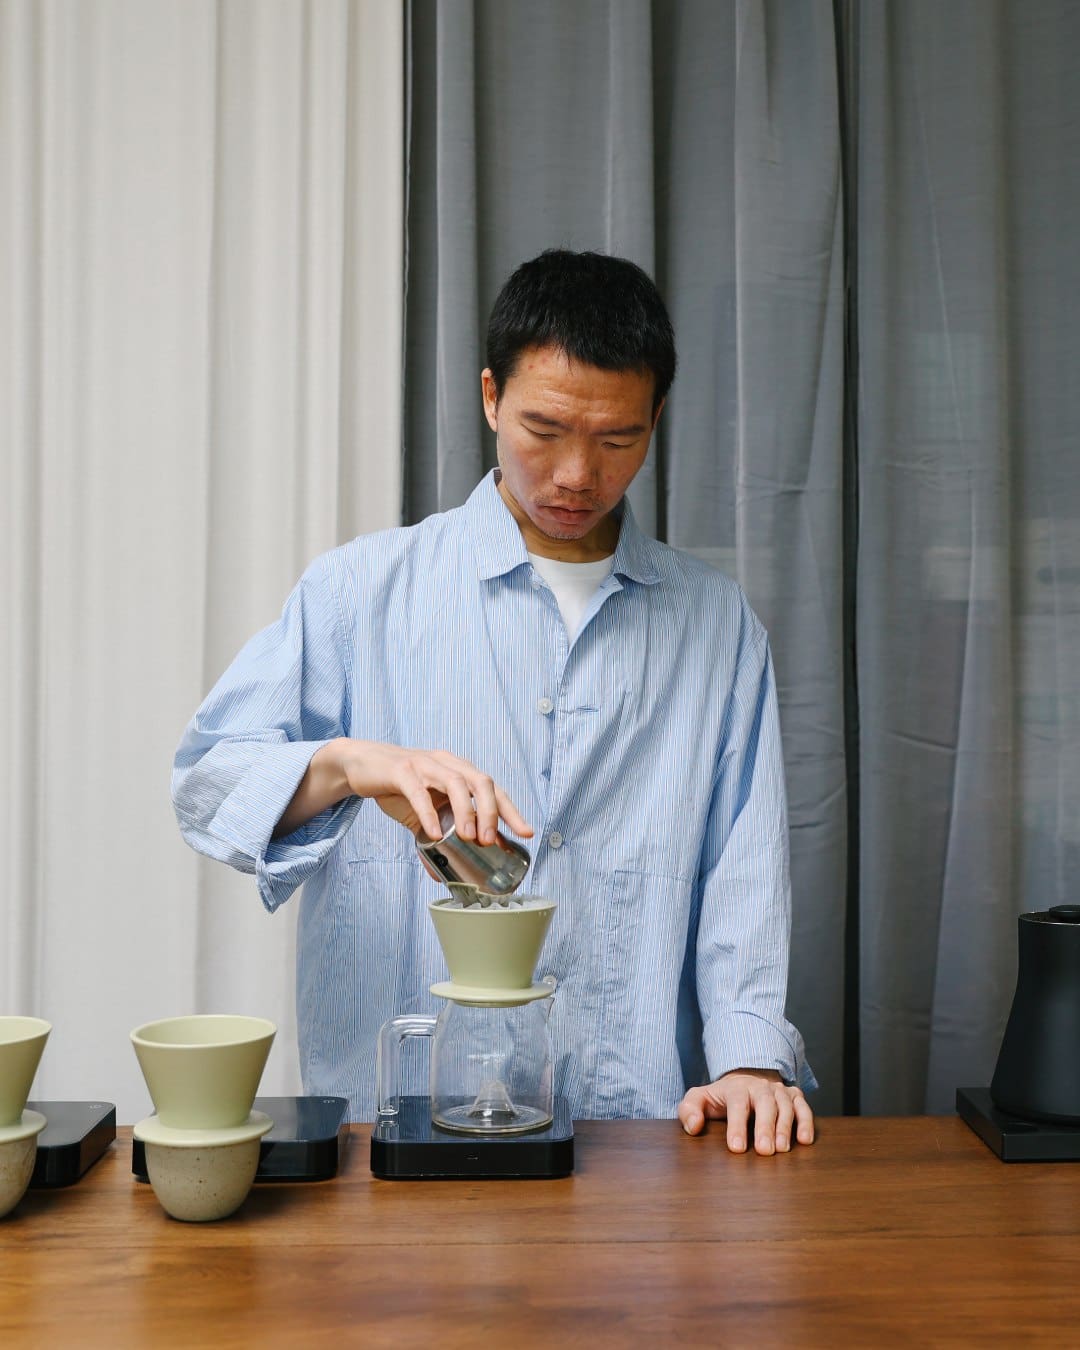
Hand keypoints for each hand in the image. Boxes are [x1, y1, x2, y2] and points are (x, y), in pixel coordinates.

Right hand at [291, 738, 532, 844]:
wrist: (361, 765)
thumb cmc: (398, 786)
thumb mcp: (421, 812)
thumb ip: (434, 836)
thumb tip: (441, 874)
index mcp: (457, 771)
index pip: (492, 789)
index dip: (511, 810)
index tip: (525, 833)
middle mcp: (446, 763)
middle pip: (480, 781)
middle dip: (491, 811)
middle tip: (490, 840)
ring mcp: (424, 764)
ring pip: (455, 781)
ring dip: (466, 810)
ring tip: (469, 837)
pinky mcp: (401, 770)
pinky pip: (419, 790)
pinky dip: (429, 812)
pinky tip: (434, 832)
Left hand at [678, 1070, 814, 1153]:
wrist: (745, 1081)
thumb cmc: (721, 1099)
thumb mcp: (699, 1099)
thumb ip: (689, 1110)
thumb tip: (694, 1126)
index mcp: (736, 1087)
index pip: (737, 1104)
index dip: (737, 1126)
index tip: (736, 1148)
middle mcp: (760, 1087)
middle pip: (765, 1103)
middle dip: (765, 1126)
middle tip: (765, 1151)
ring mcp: (779, 1091)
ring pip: (786, 1105)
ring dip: (786, 1127)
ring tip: (782, 1149)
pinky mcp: (795, 1097)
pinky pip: (804, 1107)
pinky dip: (806, 1122)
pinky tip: (805, 1140)